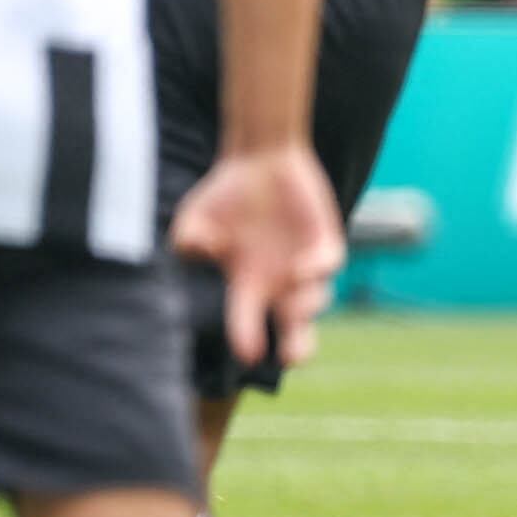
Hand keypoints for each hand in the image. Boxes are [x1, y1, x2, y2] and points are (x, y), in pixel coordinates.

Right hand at [170, 144, 346, 371]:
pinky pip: (328, 263)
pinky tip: (299, 271)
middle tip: (291, 357)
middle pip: (294, 327)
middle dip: (296, 346)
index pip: (246, 322)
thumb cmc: (224, 194)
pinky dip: (316, 270)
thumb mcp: (193, 219)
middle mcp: (279, 282)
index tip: (246, 353)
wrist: (259, 160)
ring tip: (292, 310)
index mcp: (247, 283)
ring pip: (314, 299)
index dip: (246, 338)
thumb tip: (202, 251)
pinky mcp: (325, 241)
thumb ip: (187, 241)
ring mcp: (304, 263)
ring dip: (304, 308)